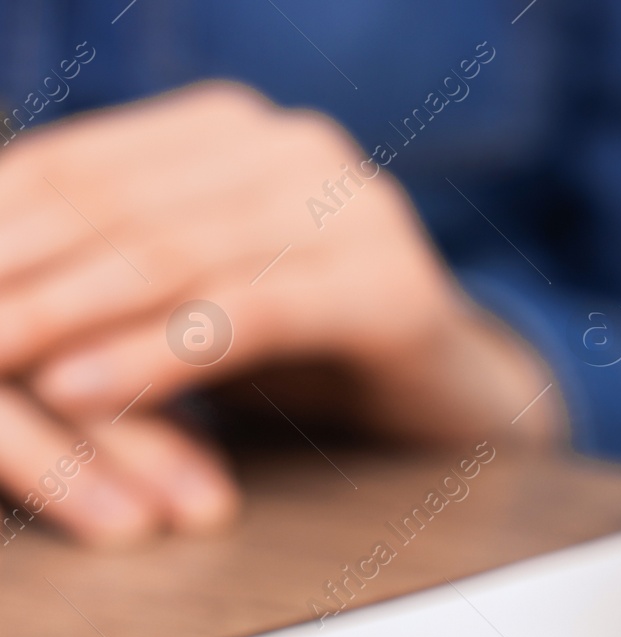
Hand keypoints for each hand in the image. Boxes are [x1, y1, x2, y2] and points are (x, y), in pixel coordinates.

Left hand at [0, 82, 557, 545]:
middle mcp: (296, 148)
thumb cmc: (311, 359)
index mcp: (237, 132)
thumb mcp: (196, 300)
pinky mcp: (390, 289)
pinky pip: (248, 315)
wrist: (461, 405)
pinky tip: (81, 393)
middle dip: (12, 278)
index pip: (79, 167)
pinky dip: (155, 355)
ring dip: (61, 320)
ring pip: (174, 259)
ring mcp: (354, 208)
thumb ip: (108, 274)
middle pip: (117, 211)